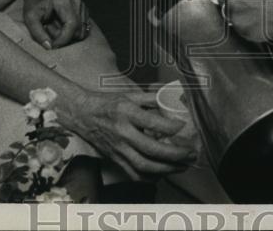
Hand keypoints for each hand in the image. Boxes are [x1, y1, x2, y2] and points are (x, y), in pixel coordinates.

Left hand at [23, 0, 89, 48]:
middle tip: (49, 30)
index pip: (71, 25)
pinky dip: (71, 32)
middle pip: (77, 30)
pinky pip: (82, 29)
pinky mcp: (84, 10)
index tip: (52, 45)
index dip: (63, 39)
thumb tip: (50, 47)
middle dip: (63, 37)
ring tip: (54, 27)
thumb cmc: (34, 5)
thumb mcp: (30, 18)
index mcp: (64, 0)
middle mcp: (77, 1)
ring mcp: (82, 5)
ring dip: (67, 35)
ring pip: (81, 31)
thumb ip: (38, 33)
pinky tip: (60, 25)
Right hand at [68, 90, 197, 180]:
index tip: (184, 127)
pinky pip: (134, 174)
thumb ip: (152, 98)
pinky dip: (151, 177)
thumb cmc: (107, 103)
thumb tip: (172, 98)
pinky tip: (164, 174)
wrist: (82, 114)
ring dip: (167, 169)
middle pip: (151, 149)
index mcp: (127, 112)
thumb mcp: (130, 95)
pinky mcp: (115, 159)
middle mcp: (123, 133)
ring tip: (183, 166)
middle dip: (175, 155)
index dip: (171, 127)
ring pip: (144, 166)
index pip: (153, 122)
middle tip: (191, 153)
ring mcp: (118, 149)